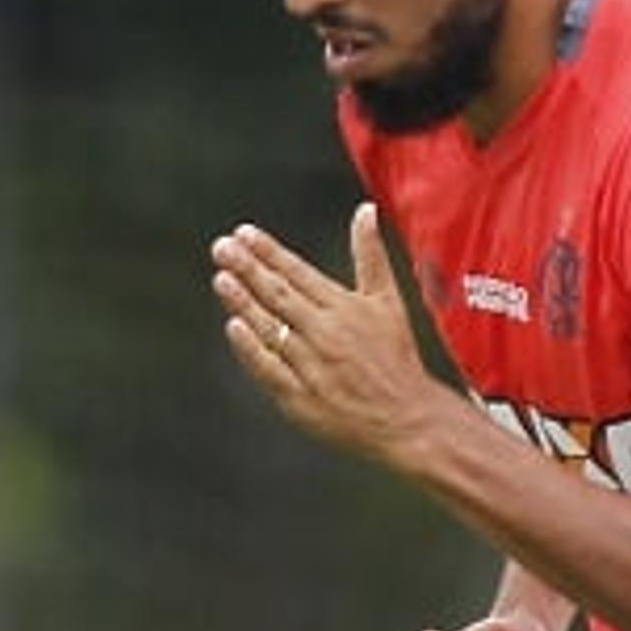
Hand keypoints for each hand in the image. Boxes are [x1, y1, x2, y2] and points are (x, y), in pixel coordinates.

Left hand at [212, 205, 439, 464]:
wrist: (408, 420)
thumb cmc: (397, 359)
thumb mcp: (389, 303)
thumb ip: (371, 256)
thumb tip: (365, 210)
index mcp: (346, 308)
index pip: (298, 272)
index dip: (268, 251)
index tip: (243, 233)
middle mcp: (327, 334)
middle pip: (279, 295)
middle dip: (248, 269)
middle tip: (222, 248)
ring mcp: (313, 367)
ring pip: (270, 328)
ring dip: (243, 302)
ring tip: (222, 279)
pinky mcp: (303, 399)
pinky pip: (270, 369)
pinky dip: (251, 348)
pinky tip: (234, 327)